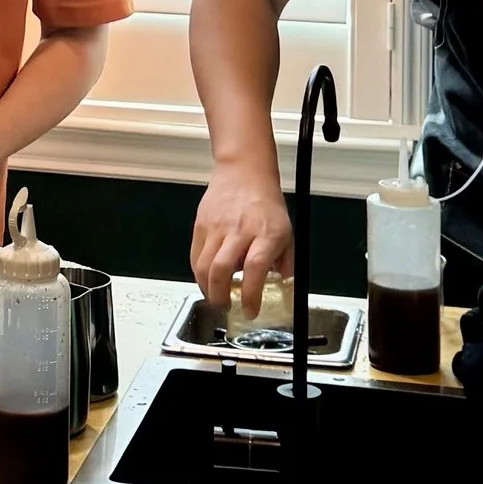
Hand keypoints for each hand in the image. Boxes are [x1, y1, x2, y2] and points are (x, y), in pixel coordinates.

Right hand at [192, 169, 293, 316]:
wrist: (244, 172)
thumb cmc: (267, 205)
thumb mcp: (287, 232)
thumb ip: (286, 262)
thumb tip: (282, 286)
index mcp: (266, 234)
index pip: (255, 268)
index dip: (250, 294)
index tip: (250, 311)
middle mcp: (240, 230)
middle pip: (222, 269)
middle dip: (220, 296)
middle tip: (225, 307)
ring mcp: (217, 227)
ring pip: (204, 266)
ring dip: (207, 288)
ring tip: (215, 297)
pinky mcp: (201, 224)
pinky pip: (195, 256)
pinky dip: (199, 273)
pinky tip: (206, 280)